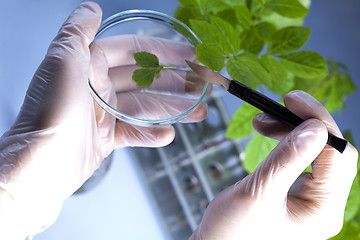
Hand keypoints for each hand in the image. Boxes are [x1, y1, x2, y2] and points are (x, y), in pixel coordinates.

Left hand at [0, 2, 207, 237]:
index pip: (134, 52)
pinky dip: (151, 134)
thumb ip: (78, 31)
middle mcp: (98, 86)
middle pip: (144, 80)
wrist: (41, 163)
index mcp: (90, 64)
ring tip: (199, 112)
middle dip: (175, 83)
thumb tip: (91, 7)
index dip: (164, 52)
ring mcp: (103, 113)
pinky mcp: (105, 138)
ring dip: (172, 109)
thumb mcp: (63, 60)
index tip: (191, 56)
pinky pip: (133, 132)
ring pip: (144, 106)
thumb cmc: (52, 110)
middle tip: (202, 86)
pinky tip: (168, 135)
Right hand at [190, 91, 357, 239]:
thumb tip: (314, 127)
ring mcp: (310, 200)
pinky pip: (301, 161)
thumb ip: (287, 159)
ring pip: (316, 153)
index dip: (317, 122)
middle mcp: (323, 205)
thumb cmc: (231, 233)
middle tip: (276, 106)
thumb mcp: (257, 193)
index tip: (291, 101)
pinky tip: (270, 133)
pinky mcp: (296, 193)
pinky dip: (286, 143)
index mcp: (322, 211)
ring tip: (263, 121)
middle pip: (330, 151)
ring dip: (292, 131)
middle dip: (303, 124)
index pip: (336, 155)